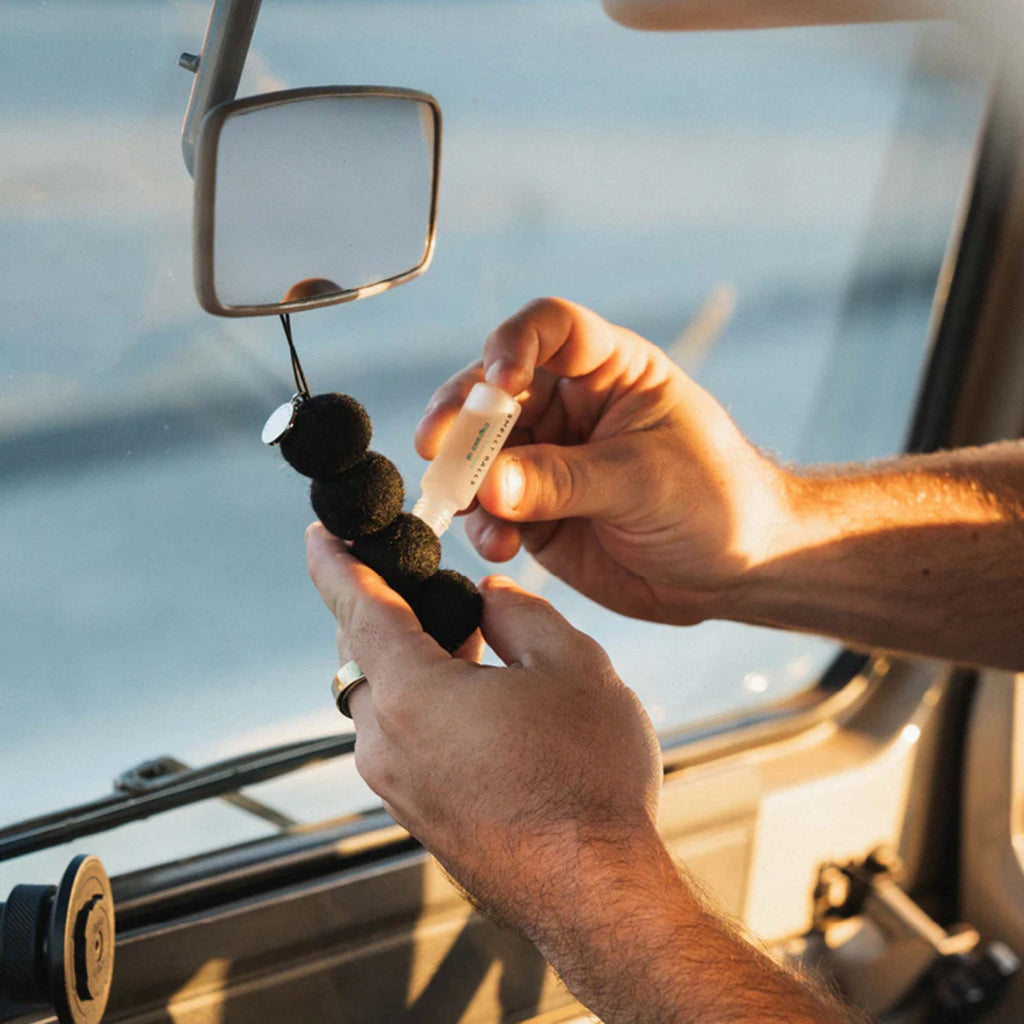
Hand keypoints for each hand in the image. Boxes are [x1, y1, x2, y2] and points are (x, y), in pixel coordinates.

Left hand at [305, 522, 661, 936]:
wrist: (598, 893)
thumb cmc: (587, 784)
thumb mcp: (573, 666)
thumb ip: (522, 614)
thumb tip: (493, 599)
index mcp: (413, 697)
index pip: (358, 609)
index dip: (336, 564)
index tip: (318, 538)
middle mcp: (387, 745)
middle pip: (361, 655)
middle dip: (383, 611)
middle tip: (426, 585)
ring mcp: (399, 787)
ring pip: (381, 700)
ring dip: (411, 660)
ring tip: (468, 640)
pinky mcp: (419, 814)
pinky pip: (400, 738)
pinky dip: (421, 703)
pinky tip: (474, 698)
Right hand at [415, 297, 788, 624]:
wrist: (736, 570)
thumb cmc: (716, 500)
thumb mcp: (644, 480)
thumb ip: (564, 479)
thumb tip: (489, 484)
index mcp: (609, 370)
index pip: (550, 328)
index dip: (513, 344)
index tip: (496, 381)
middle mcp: (570, 407)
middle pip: (493, 391)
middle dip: (460, 418)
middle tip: (436, 447)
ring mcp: (547, 460)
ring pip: (480, 453)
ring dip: (463, 478)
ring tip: (465, 507)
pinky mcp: (536, 512)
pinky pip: (490, 511)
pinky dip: (483, 527)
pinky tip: (498, 545)